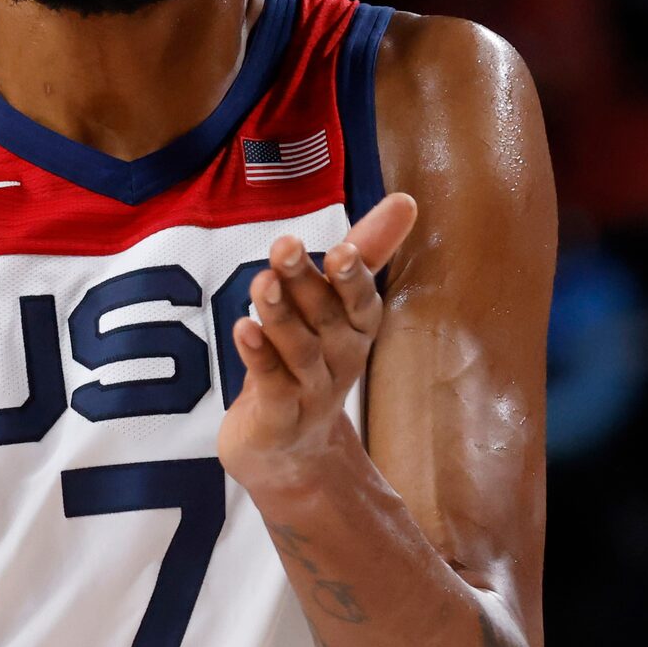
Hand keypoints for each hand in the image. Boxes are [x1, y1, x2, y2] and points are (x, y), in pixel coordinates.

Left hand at [216, 193, 417, 495]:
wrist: (288, 447)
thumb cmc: (311, 360)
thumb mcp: (336, 304)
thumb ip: (364, 253)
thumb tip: (405, 199)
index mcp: (356, 329)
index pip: (360, 301)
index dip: (353, 277)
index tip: (341, 248)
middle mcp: (341, 360)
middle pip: (324, 318)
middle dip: (305, 281)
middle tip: (284, 246)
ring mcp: (311, 390)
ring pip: (297, 348)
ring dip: (279, 314)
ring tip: (261, 282)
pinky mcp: (279, 414)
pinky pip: (271, 382)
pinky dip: (258, 356)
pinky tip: (242, 328)